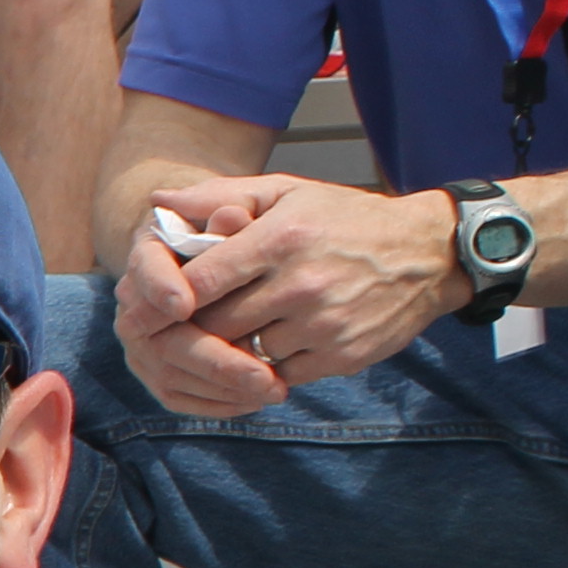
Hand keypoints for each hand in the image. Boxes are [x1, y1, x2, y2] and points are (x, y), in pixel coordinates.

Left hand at [113, 174, 460, 415]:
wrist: (429, 253)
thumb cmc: (345, 219)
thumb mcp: (288, 193)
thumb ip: (221, 196)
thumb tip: (159, 198)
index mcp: (282, 239)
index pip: (201, 282)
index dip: (162, 303)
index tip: (138, 313)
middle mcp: (302, 284)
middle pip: (215, 326)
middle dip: (188, 331)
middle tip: (169, 332)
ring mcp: (324, 324)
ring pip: (244, 355)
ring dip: (226, 352)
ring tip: (217, 339)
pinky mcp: (342, 356)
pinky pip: (279, 374)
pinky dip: (262, 368)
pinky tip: (259, 351)